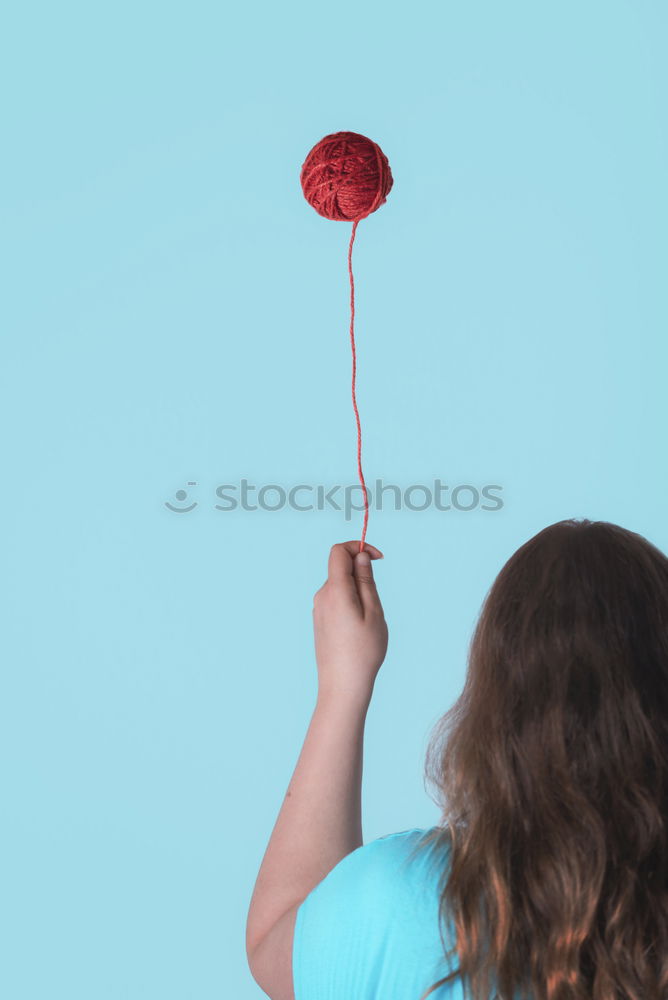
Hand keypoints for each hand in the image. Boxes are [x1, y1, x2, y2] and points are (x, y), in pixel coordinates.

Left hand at [312, 541, 387, 704]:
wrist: (342, 686)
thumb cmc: (363, 652)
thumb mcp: (374, 612)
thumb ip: (366, 580)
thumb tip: (359, 556)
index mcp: (335, 591)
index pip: (339, 552)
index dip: (358, 547)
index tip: (379, 558)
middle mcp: (322, 596)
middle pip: (340, 568)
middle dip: (362, 572)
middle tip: (378, 601)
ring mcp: (319, 609)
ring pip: (340, 585)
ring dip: (358, 591)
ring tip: (370, 621)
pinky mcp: (320, 620)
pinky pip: (336, 600)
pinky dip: (351, 603)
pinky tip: (360, 630)